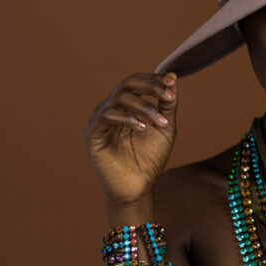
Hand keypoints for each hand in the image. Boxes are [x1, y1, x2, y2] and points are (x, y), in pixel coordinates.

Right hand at [82, 72, 177, 206]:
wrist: (138, 189)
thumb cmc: (150, 160)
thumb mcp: (165, 127)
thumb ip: (168, 104)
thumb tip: (173, 76)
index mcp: (124, 106)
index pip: (136, 82)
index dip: (154, 79)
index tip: (172, 83)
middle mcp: (109, 109)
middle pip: (127, 84)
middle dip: (150, 87)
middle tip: (169, 96)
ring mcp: (98, 121)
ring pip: (119, 98)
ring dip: (144, 107)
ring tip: (161, 122)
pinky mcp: (92, 134)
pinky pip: (107, 115)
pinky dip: (127, 118)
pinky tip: (143, 129)